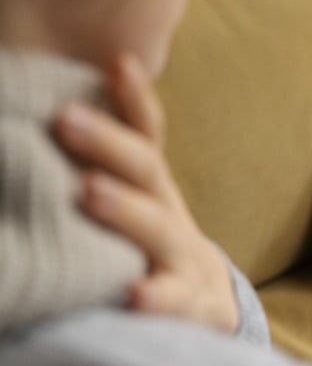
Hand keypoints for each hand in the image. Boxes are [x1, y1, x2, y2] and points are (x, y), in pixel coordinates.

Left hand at [53, 53, 240, 333]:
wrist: (205, 300)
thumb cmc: (147, 242)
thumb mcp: (137, 198)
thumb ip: (106, 164)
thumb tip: (52, 115)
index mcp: (151, 184)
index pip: (146, 133)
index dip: (134, 98)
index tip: (117, 62)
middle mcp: (168, 211)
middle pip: (145, 170)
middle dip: (108, 143)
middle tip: (66, 119)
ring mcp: (179, 257)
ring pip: (156, 228)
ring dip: (125, 208)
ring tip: (90, 190)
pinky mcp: (184, 303)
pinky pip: (170, 300)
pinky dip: (154, 297)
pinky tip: (134, 295)